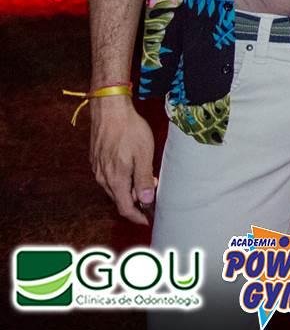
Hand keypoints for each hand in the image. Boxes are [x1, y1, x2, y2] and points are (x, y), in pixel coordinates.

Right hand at [90, 97, 156, 223]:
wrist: (109, 109)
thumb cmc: (129, 130)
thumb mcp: (143, 154)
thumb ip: (143, 179)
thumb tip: (145, 200)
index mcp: (115, 179)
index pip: (125, 207)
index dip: (137, 216)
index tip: (148, 220)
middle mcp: (103, 178)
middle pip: (119, 199)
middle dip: (135, 202)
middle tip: (152, 196)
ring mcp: (97, 168)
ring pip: (114, 188)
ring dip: (129, 190)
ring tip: (145, 180)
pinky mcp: (96, 160)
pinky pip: (109, 178)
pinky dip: (121, 179)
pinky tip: (132, 169)